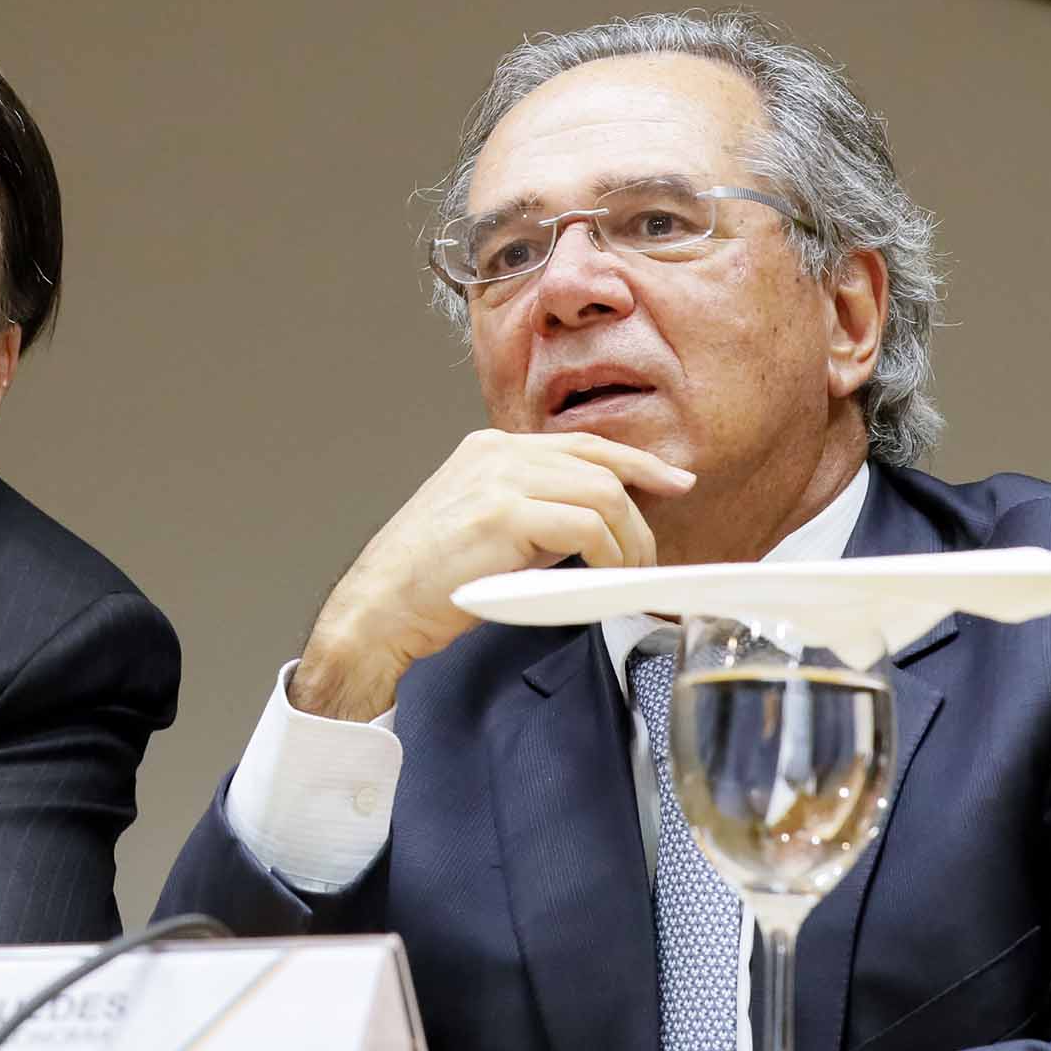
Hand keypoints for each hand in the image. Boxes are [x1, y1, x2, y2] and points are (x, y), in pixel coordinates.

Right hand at [292, 431, 694, 720]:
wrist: (378, 606)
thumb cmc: (426, 580)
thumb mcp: (483, 523)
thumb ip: (531, 508)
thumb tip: (595, 522)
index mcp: (490, 449)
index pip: (581, 444)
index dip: (636, 462)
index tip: (672, 481)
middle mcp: (497, 453)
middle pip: (600, 464)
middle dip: (643, 508)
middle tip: (653, 553)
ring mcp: (499, 479)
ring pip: (603, 493)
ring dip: (629, 541)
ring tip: (626, 576)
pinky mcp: (503, 514)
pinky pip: (587, 525)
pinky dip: (609, 554)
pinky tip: (605, 577)